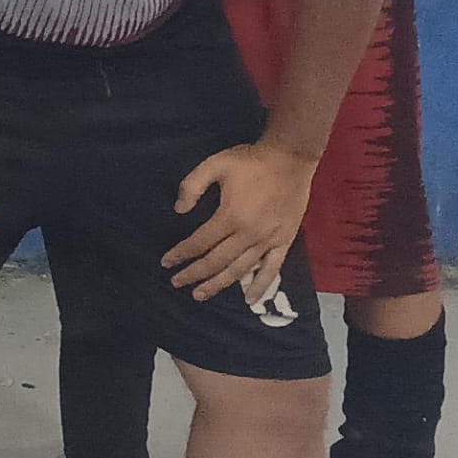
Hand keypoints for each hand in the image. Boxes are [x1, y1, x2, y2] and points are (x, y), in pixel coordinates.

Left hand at [161, 140, 315, 302]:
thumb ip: (193, 185)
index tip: (166, 262)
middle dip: (193, 274)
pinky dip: (260, 287)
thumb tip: (179, 210)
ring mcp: (268, 240)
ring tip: (199, 294)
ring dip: (217, 284)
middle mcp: (248, 234)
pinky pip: (271, 270)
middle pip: (216, 261)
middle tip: (176, 282)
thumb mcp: (216, 164)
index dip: (181, 253)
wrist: (291, 157)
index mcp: (230, 216)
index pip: (200, 242)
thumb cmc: (251, 160)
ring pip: (239, 270)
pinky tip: (249, 300)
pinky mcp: (284, 241)